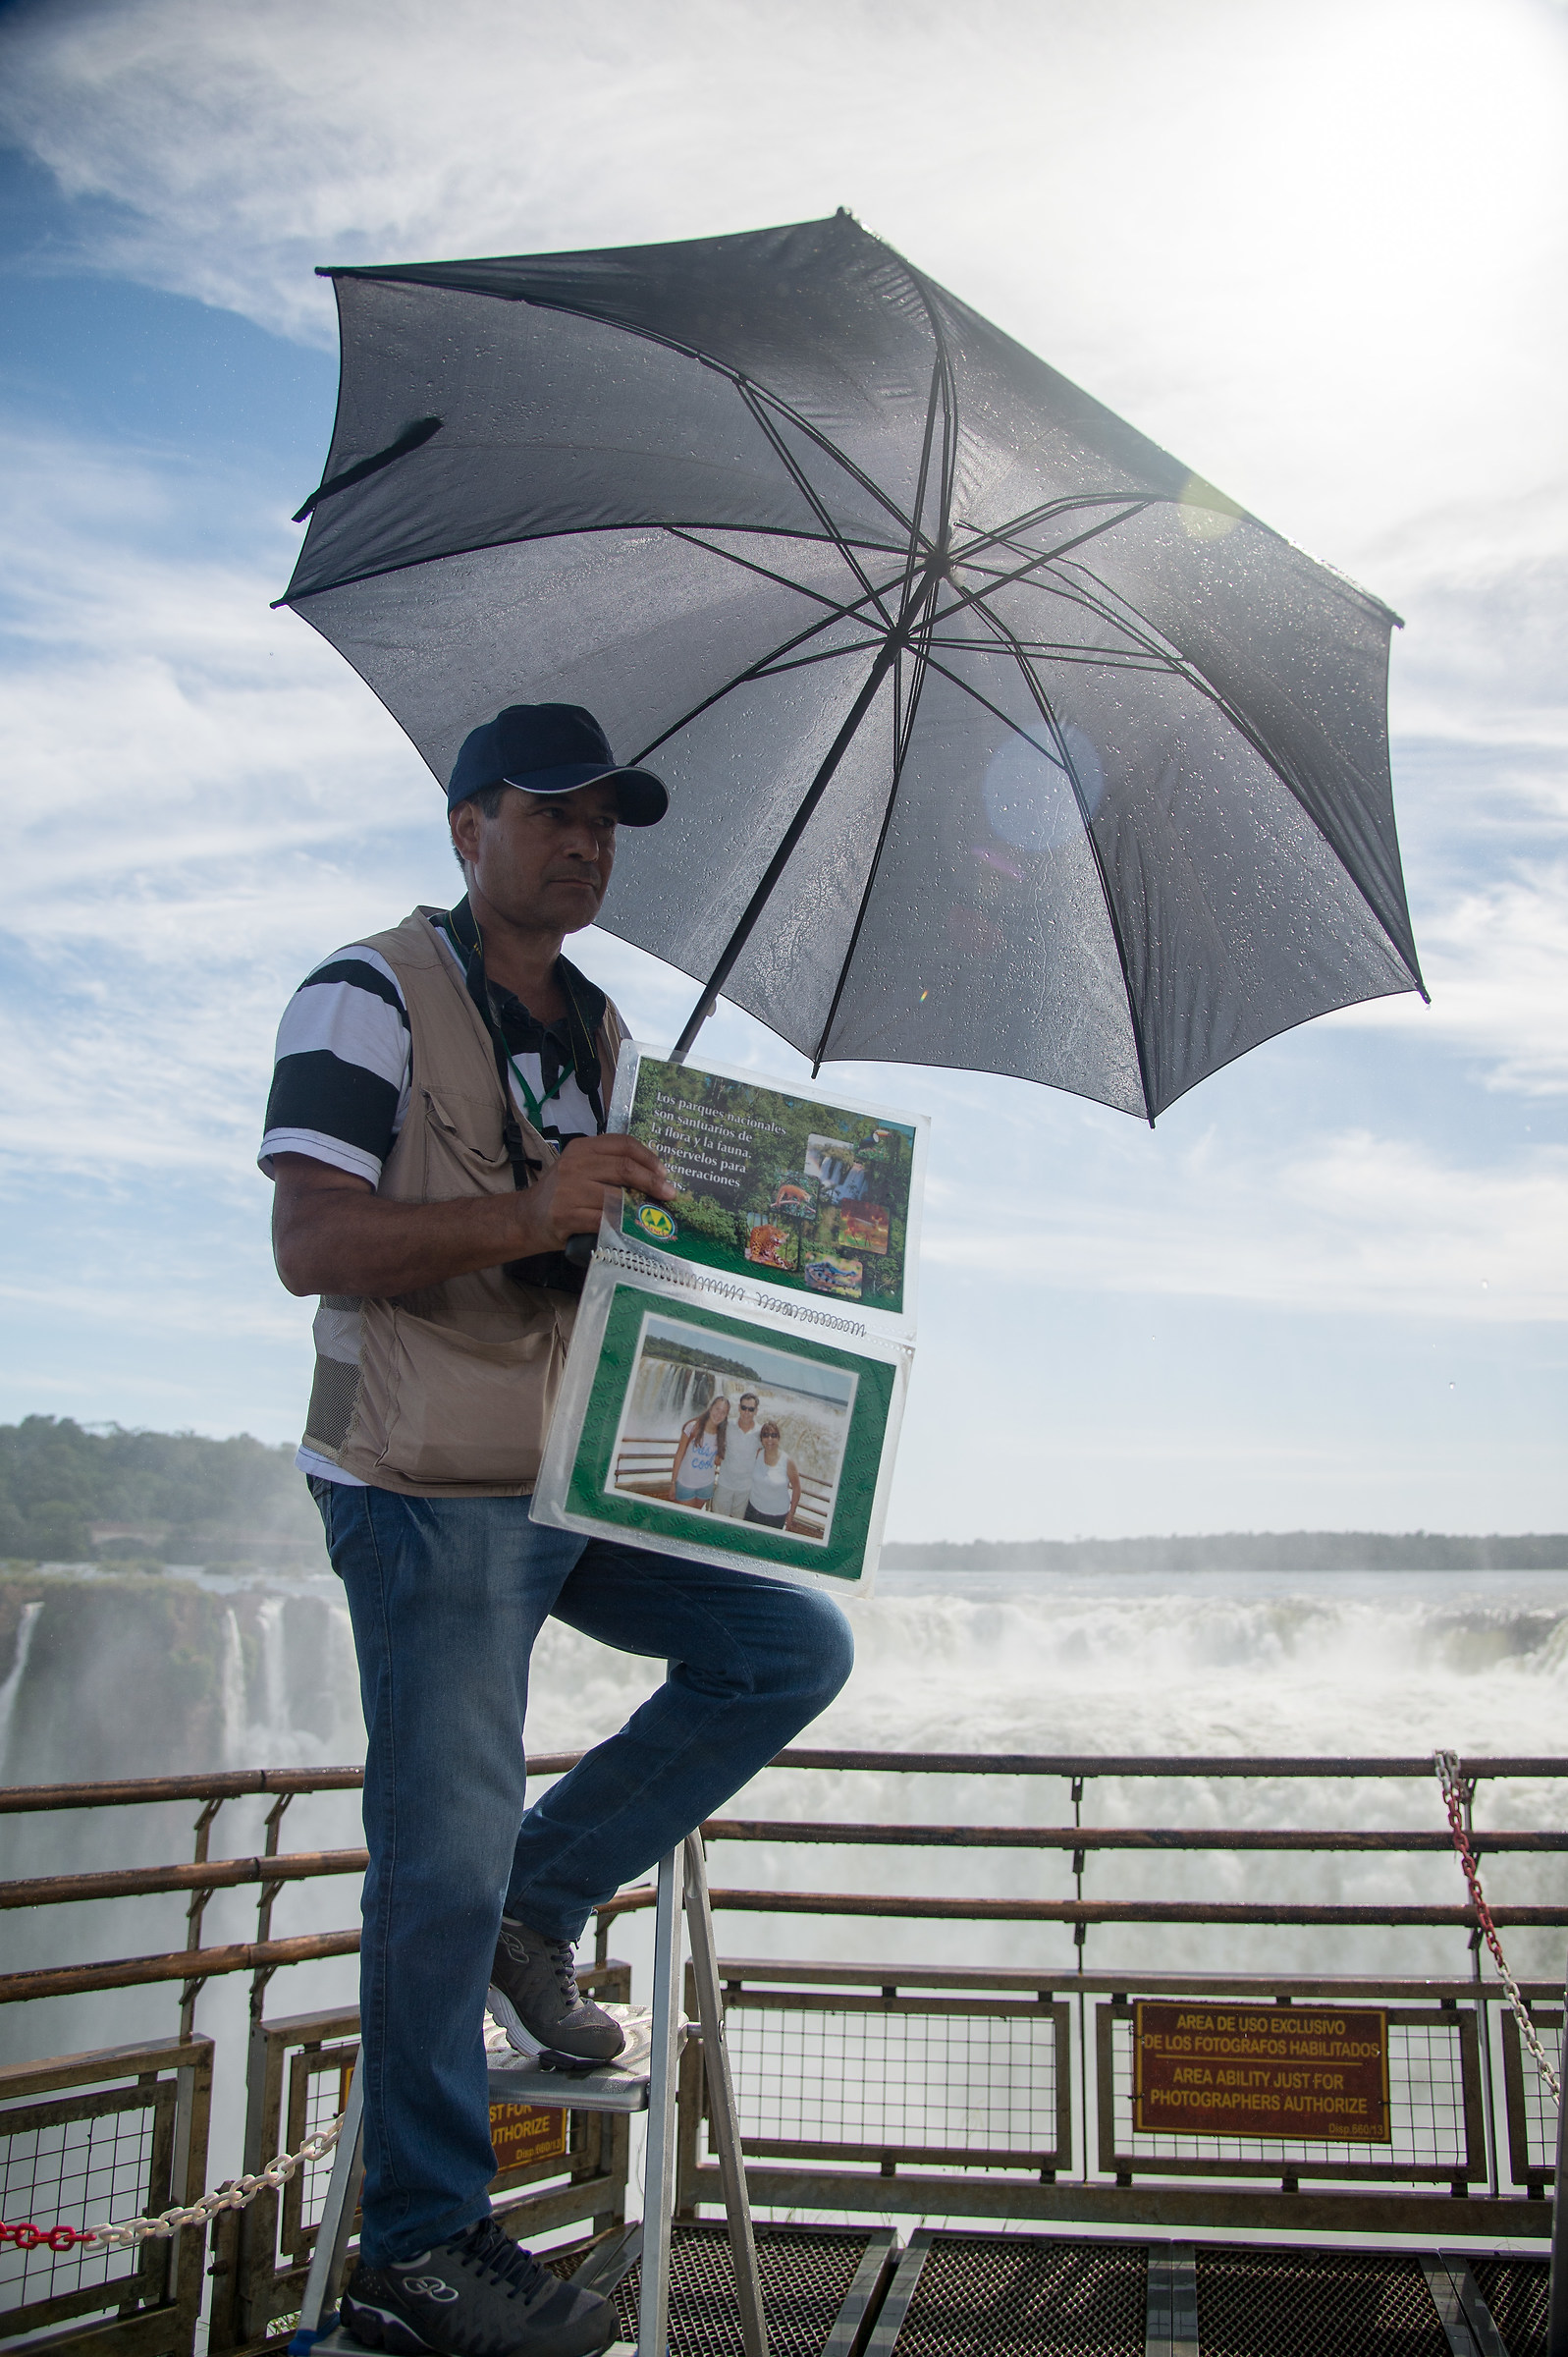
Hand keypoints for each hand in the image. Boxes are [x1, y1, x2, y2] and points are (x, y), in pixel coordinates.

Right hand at [519, 1134, 674, 1253]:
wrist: (527, 1217)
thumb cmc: (562, 1194)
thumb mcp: (580, 1169)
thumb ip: (608, 1166)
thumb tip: (653, 1175)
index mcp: (581, 1149)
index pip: (622, 1144)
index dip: (648, 1157)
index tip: (663, 1172)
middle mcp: (575, 1165)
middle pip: (624, 1168)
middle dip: (652, 1182)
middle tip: (669, 1193)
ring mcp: (569, 1190)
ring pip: (616, 1196)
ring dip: (640, 1206)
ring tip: (654, 1213)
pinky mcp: (566, 1215)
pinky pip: (603, 1219)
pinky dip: (622, 1225)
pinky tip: (633, 1228)